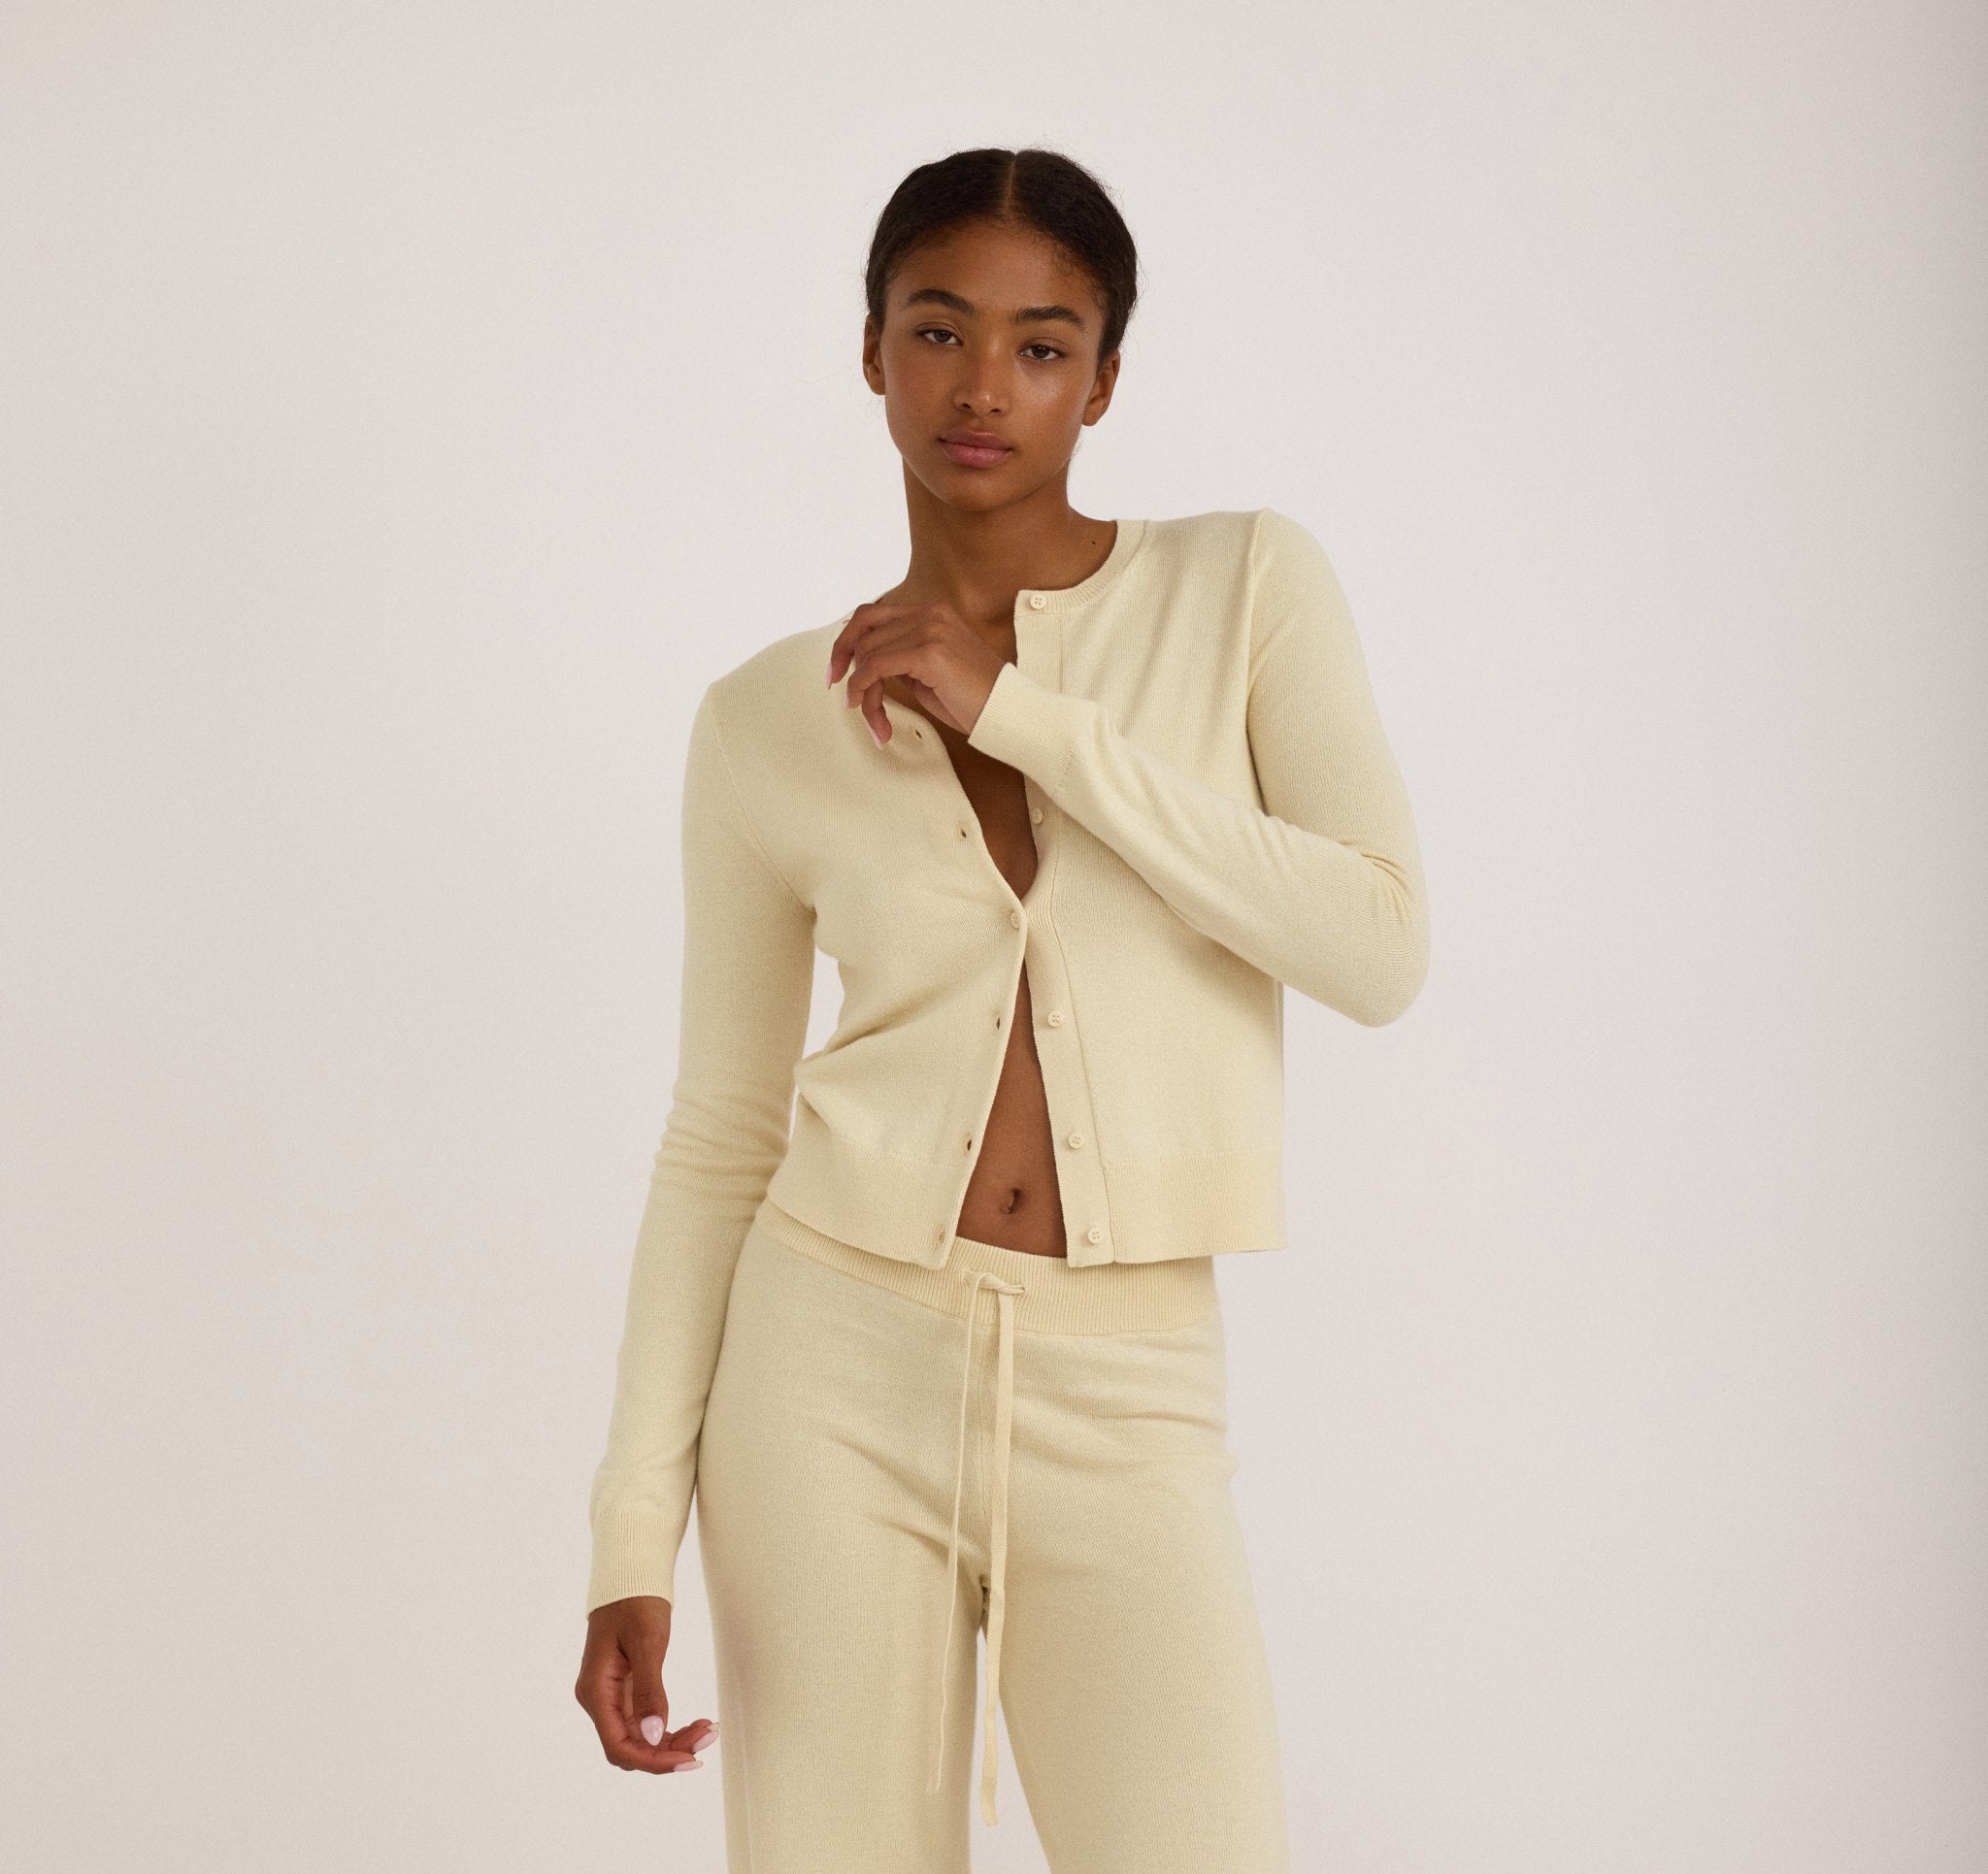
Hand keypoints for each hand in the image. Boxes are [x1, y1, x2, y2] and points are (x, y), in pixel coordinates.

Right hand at [574, 1595, 716, 1774]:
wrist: (631, 1577)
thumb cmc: (636, 1601)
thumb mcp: (647, 1642)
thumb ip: (648, 1691)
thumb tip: (653, 1737)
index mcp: (595, 1690)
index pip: (618, 1746)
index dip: (652, 1760)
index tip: (687, 1760)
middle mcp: (599, 1699)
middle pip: (630, 1747)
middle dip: (668, 1752)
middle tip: (707, 1738)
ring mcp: (611, 1697)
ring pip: (640, 1738)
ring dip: (673, 1742)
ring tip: (707, 1730)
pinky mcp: (625, 1692)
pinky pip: (645, 1722)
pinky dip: (670, 1728)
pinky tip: (695, 1724)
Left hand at [826, 601, 1008, 746]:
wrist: (1008, 713)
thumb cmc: (974, 699)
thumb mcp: (929, 671)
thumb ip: (901, 658)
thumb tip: (865, 665)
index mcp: (933, 612)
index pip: (872, 615)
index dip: (846, 642)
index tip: (836, 671)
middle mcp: (931, 613)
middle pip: (863, 632)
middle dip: (848, 669)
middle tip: (844, 697)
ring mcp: (931, 630)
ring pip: (867, 655)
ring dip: (862, 692)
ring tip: (874, 721)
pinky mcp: (929, 653)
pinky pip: (876, 668)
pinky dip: (864, 692)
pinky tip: (873, 715)